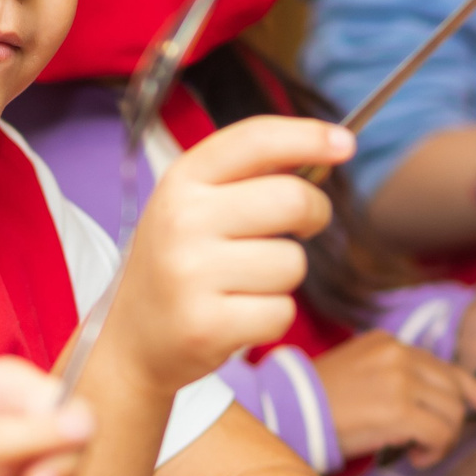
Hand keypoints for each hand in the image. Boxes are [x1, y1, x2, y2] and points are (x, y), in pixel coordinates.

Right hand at [114, 115, 349, 392]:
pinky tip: (236, 315)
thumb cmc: (178, 263)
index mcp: (181, 181)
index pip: (255, 140)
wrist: (131, 340)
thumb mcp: (192, 204)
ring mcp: (191, 273)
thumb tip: (329, 149)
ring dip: (283, 276)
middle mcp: (182, 220)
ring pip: (293, 262)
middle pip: (292, 199)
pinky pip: (282, 311)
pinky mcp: (206, 325)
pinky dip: (271, 316)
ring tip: (243, 283)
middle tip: (301, 227)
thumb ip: (248, 175)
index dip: (308, 135)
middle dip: (313, 214)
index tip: (344, 143)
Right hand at [313, 331, 475, 463]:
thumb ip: (396, 377)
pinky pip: (440, 433)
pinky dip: (434, 450)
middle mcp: (397, 354)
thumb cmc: (317, 402)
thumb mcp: (359, 374)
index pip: (443, 364)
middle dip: (451, 421)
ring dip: (442, 439)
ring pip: (452, 412)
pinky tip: (414, 456)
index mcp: (387, 342)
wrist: (288, 414)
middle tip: (431, 444)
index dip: (473, 387)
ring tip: (418, 450)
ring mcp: (400, 379)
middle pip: (453, 390)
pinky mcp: (399, 409)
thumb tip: (437, 403)